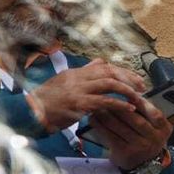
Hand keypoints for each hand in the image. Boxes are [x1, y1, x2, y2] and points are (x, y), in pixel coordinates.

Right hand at [25, 58, 146, 130]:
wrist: (31, 112)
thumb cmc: (48, 100)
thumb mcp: (65, 81)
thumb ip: (84, 72)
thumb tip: (101, 61)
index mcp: (76, 72)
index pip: (105, 66)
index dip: (123, 71)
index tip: (136, 78)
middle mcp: (78, 78)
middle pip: (110, 72)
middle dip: (129, 78)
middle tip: (142, 87)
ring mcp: (79, 90)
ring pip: (110, 84)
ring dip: (127, 90)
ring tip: (138, 97)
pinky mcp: (79, 104)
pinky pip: (105, 102)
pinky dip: (120, 104)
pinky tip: (129, 108)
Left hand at [89, 97, 173, 170]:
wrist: (144, 165)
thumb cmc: (151, 139)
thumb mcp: (164, 129)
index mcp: (163, 130)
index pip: (156, 114)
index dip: (144, 104)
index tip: (133, 94)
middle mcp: (153, 139)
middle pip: (135, 120)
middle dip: (121, 107)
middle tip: (109, 96)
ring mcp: (138, 147)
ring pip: (120, 127)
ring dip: (107, 115)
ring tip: (98, 105)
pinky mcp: (123, 152)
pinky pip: (109, 136)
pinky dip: (100, 126)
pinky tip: (94, 118)